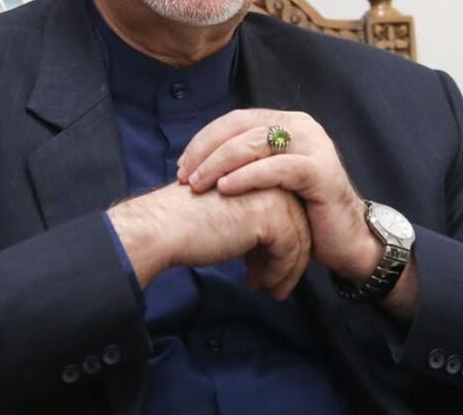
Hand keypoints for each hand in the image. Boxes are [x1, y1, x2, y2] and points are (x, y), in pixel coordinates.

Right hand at [106, 182, 310, 298]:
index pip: (288, 210)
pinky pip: (289, 253)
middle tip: (273, 285)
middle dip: (288, 260)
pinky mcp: (271, 217)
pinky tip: (256, 285)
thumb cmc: (184, 223)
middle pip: (299, 224)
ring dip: (284, 271)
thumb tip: (269, 250)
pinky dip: (278, 274)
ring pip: (299, 240)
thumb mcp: (226, 214)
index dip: (280, 242)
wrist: (164, 227)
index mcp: (259, 172)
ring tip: (269, 290)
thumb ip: (250, 221)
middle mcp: (270, 179)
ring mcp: (273, 196)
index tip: (267, 268)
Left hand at [174, 109, 379, 281]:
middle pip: (242, 126)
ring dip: (220, 162)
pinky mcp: (321, 170)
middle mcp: (301, 126)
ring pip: (256, 143)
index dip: (204, 139)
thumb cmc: (301, 212)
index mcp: (286, 123)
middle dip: (206, 150)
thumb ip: (243, 162)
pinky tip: (225, 189)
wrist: (346, 241)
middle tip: (183, 176)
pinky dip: (247, 176)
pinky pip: (277, 168)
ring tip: (197, 184)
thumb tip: (195, 159)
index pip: (236, 119)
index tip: (181, 165)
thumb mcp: (267, 180)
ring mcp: (314, 145)